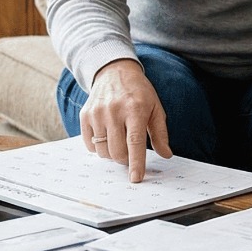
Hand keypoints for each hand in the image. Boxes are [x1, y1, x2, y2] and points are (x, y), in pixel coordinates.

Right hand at [80, 59, 171, 182]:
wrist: (114, 71)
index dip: (136, 163)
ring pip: (103, 151)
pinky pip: (90, 144)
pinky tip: (107, 135)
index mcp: (135, 109)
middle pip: (117, 151)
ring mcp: (97, 113)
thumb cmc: (139, 92)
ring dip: (112, 154)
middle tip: (130, 152)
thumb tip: (166, 155)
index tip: (136, 178)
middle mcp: (114, 111)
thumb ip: (160, 133)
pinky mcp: (85, 115)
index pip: (135, 142)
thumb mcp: (155, 108)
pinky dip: (99, 147)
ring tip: (119, 140)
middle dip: (125, 159)